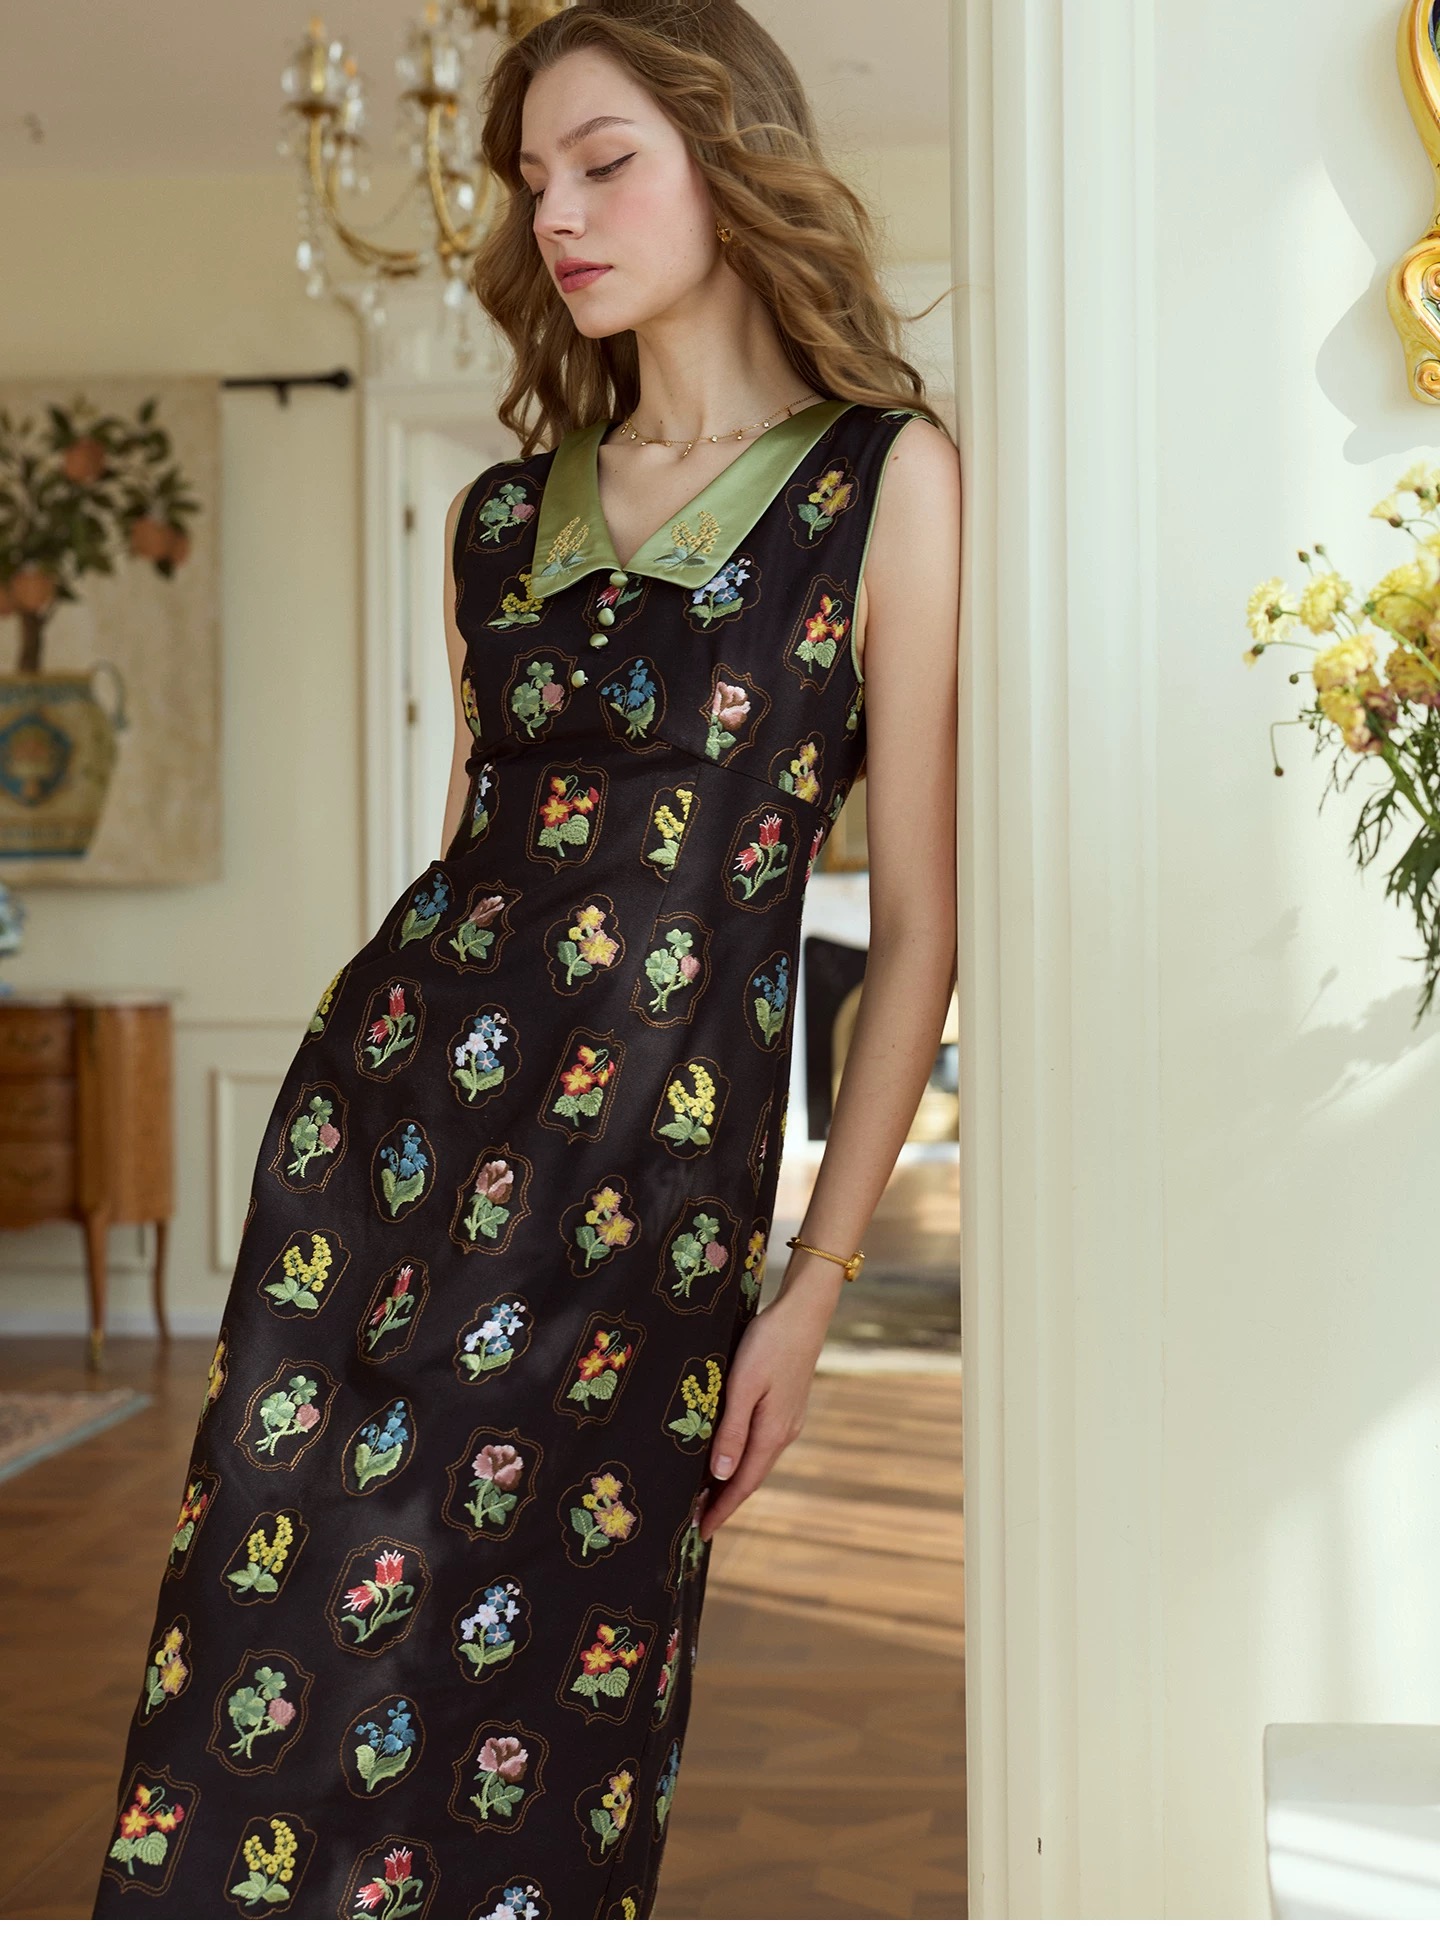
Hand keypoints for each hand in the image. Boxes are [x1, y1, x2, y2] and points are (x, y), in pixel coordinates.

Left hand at [699, 1274, 836, 1539]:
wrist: (803, 1312)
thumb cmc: (768, 1343)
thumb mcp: (743, 1385)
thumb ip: (732, 1430)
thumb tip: (720, 1476)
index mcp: (772, 1433)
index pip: (742, 1485)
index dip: (721, 1510)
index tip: (698, 1534)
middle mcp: (784, 1433)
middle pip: (750, 1478)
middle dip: (723, 1502)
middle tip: (693, 1522)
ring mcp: (788, 1420)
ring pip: (755, 1462)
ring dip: (731, 1481)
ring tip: (704, 1495)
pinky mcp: (786, 1407)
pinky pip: (760, 1444)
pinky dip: (741, 1459)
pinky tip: (727, 1456)